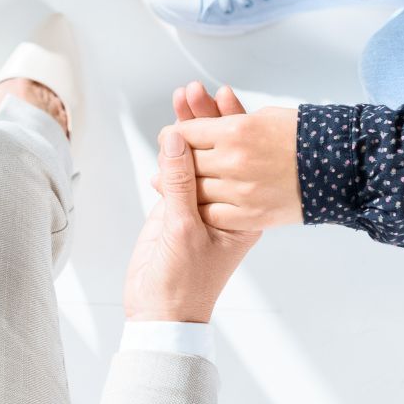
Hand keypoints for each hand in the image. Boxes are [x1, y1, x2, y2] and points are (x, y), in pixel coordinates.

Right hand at [122, 95, 261, 323]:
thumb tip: (176, 137)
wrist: (162, 313)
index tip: (219, 97)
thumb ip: (180, 182)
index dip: (228, 125)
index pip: (238, 159)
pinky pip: (178, 171)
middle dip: (205, 119)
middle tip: (194, 90)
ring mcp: (201, 204)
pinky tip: (172, 127)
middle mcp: (227, 204)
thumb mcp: (183, 229)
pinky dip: (173, 149)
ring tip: (183, 96)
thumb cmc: (183, 281)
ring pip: (197, 157)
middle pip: (219, 152)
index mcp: (242, 213)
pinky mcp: (177, 208)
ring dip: (189, 127)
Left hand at [169, 82, 303, 230]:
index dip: (175, 136)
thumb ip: (227, 119)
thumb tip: (199, 119)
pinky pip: (212, 214)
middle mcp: (235, 159)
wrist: (339, 168)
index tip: (171, 138)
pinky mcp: (252, 215)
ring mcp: (243, 190)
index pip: (187, 133)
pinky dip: (201, 209)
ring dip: (181, 187)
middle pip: (187, 162)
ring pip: (195, 190)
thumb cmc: (303, 137)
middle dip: (175, 161)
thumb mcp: (263, 116)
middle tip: (168, 163)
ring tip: (172, 186)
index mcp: (236, 129)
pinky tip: (196, 206)